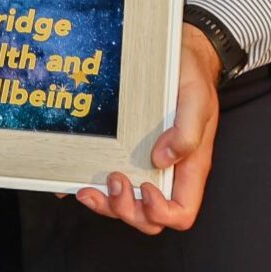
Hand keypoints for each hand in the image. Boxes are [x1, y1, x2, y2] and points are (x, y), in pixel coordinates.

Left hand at [73, 24, 220, 232]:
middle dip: (126, 210)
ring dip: (106, 205)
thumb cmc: (191, 77)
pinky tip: (73, 179)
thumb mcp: (197, 98)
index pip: (181, 211)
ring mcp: (144, 165)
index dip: (161, 212)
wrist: (180, 53)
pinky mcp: (125, 152)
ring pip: (126, 205)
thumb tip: (163, 159)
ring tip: (89, 188)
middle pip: (148, 217)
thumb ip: (187, 131)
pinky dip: (89, 186)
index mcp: (188, 166)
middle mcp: (166, 172)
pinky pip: (106, 181)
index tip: (146, 187)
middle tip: (113, 180)